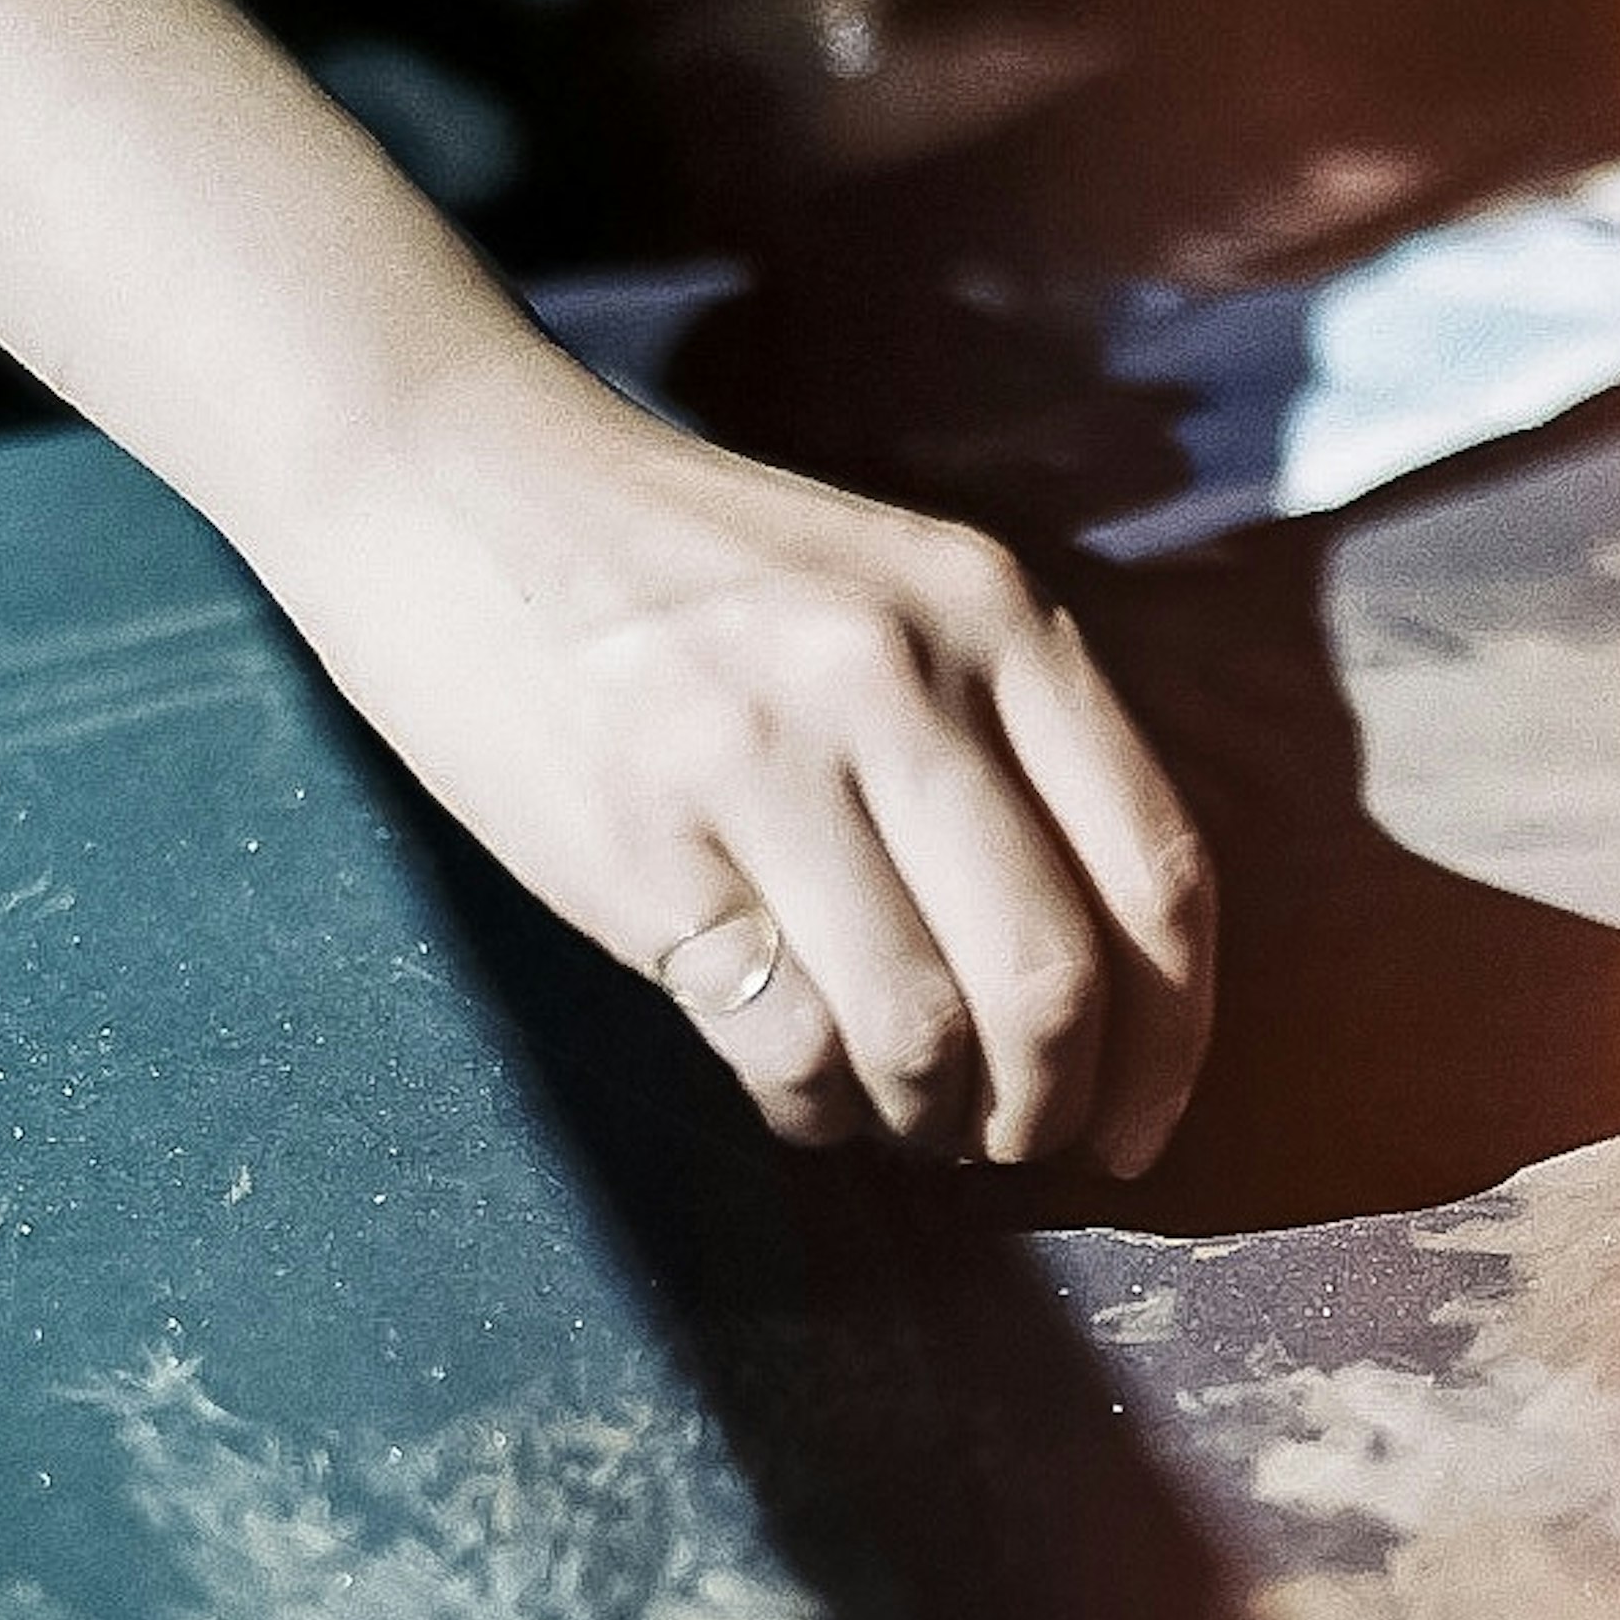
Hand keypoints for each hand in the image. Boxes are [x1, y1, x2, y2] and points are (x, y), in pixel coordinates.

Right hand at [250, 364, 1215, 1172]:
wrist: (445, 476)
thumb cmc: (682, 569)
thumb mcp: (887, 594)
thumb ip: (1001, 742)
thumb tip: (1094, 987)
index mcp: (993, 615)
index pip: (1157, 870)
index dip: (1174, 1039)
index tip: (1143, 1124)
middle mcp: (900, 678)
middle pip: (1053, 978)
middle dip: (1053, 1107)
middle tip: (1013, 1142)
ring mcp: (766, 758)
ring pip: (923, 1032)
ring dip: (931, 1122)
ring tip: (907, 1120)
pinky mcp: (646, 845)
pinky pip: (784, 1044)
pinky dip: (815, 1110)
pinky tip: (802, 1094)